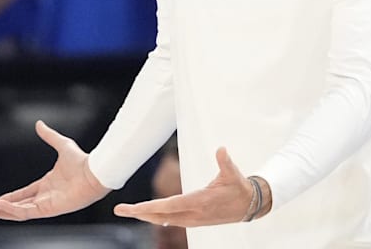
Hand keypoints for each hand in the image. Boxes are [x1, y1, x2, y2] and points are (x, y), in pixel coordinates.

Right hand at [0, 120, 109, 220]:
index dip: (11, 197)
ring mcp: (47, 204)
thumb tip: (39, 123)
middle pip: (19, 206)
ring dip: (2, 212)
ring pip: (20, 212)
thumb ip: (50, 136)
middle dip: (0, 209)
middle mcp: (46, 196)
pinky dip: (13, 210)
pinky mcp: (49, 209)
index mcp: (48, 184)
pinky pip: (27, 212)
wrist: (94, 171)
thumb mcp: (62, 144)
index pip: (25, 193)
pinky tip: (2, 206)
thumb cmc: (83, 160)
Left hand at [113, 147, 268, 226]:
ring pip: (164, 220)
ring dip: (147, 215)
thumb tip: (221, 149)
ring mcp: (194, 220)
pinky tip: (150, 215)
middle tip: (120, 209)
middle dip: (139, 213)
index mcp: (199, 202)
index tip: (132, 208)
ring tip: (130, 211)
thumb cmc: (239, 188)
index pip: (168, 206)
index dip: (148, 207)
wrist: (250, 206)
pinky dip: (159, 217)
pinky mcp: (195, 221)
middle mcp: (193, 214)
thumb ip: (225, 162)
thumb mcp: (233, 173)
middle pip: (160, 216)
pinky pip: (172, 221)